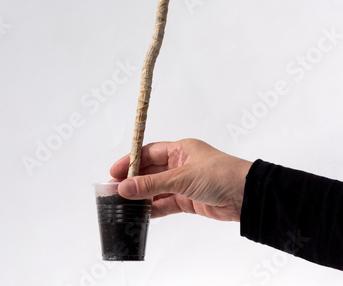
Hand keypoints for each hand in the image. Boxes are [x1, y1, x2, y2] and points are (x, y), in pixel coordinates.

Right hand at [110, 139, 251, 221]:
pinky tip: (142, 213)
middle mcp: (180, 165)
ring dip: (142, 197)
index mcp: (180, 150)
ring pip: (157, 190)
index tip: (114, 172)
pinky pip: (166, 204)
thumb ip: (152, 184)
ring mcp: (184, 183)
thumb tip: (125, 187)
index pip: (148, 153)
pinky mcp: (189, 200)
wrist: (248, 196)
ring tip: (124, 204)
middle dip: (133, 181)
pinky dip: (154, 209)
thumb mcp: (182, 177)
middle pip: (150, 172)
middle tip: (115, 190)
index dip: (130, 161)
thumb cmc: (222, 175)